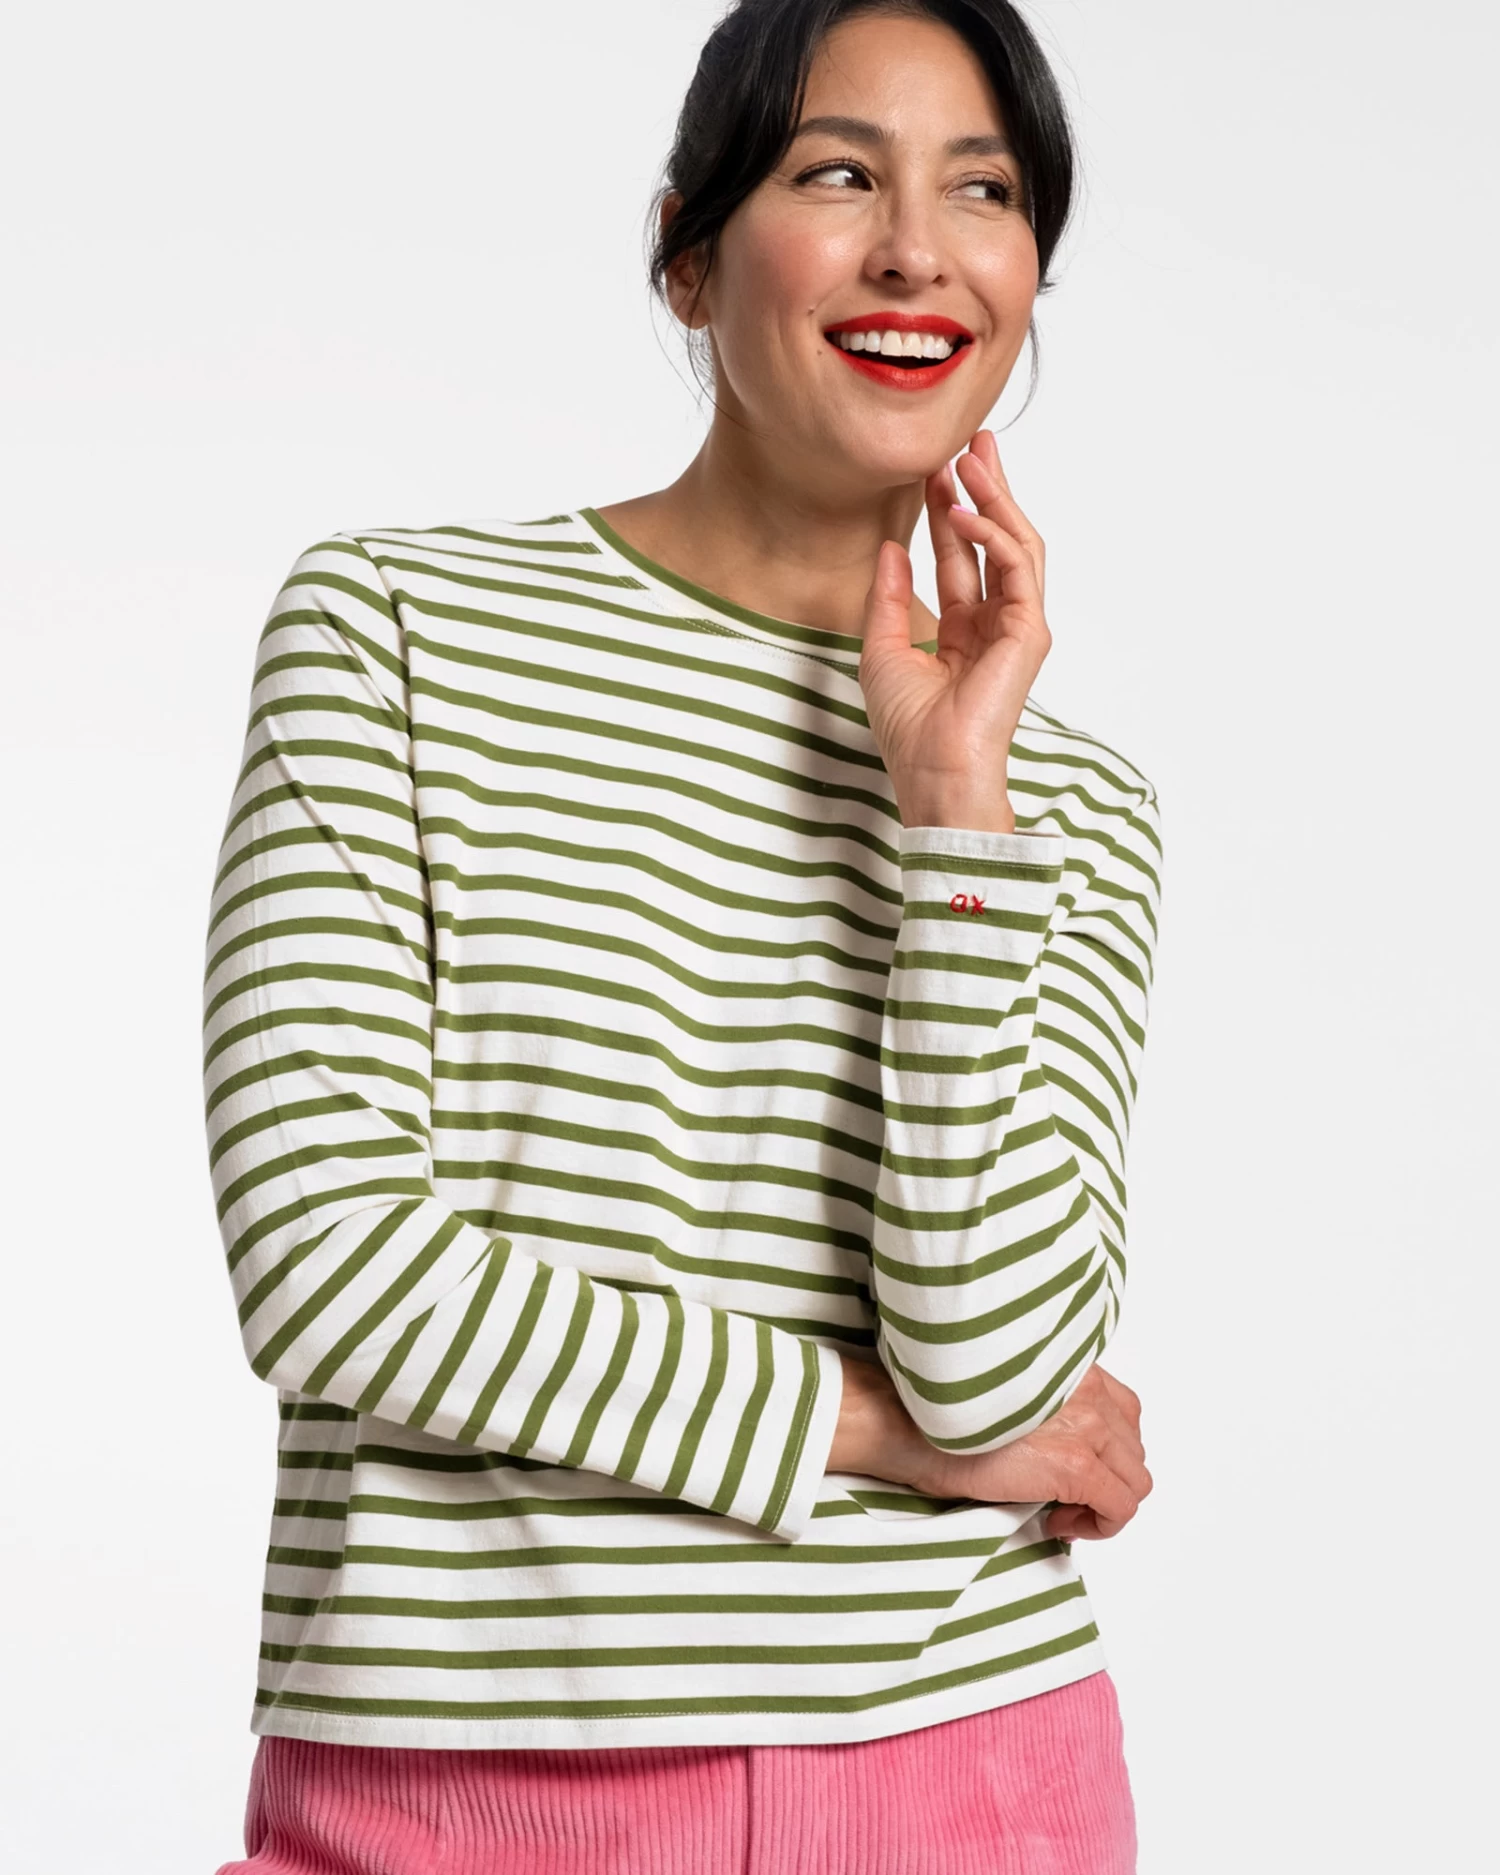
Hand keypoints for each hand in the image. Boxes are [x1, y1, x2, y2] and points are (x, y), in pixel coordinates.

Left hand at [858, 430, 1050, 831]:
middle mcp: (996, 623)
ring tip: (973, 459)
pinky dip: (993, 533)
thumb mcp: (881, 649)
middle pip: (998, 540)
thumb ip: (888, 596)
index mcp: (966, 629)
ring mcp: (1017, 625)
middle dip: (987, 489)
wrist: (934, 768)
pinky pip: (1016, 566)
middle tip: (974, 443)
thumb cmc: (909, 727)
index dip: (950, 511)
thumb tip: (890, 547)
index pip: (961, 556)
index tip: (937, 470)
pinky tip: (965, 511)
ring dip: (997, 498)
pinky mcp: (1029, 631)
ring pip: (1017, 544)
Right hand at [896, 1364, 1151, 1541]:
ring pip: (1135, 1479)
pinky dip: (1102, 1525)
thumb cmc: (934, 1406)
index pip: (1121, 1410)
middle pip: (1132, 1448)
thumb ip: (1042, 1405)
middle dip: (1105, 1478)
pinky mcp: (1075, 1466)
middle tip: (1065, 1496)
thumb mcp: (1004, 1392)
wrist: (904, 1418)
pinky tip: (1061, 1523)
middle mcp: (1087, 1391)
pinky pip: (1121, 1507)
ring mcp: (1085, 1428)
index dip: (1102, 1449)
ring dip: (1105, 1502)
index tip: (1071, 1469)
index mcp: (1068, 1367)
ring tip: (1064, 1511)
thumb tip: (1053, 1449)